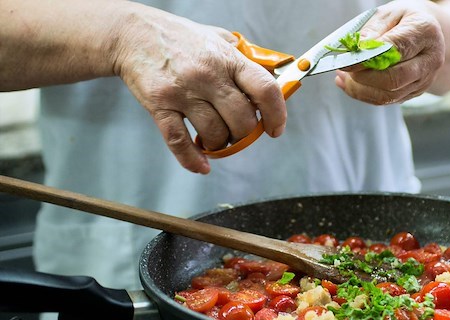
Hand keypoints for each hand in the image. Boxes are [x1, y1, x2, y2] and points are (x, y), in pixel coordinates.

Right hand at [112, 4, 286, 173]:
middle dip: (245, 134)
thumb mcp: (218, 37)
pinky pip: (179, 142)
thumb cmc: (180, 37)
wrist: (134, 34)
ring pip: (214, 134)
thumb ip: (244, 57)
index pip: (265, 90)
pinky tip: (202, 165)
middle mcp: (207, 75)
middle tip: (239, 132)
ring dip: (220, 144)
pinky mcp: (160, 106)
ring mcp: (183, 92)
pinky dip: (192, 159)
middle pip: (242, 120)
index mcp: (228, 58)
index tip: (275, 128)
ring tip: (216, 138)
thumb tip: (273, 76)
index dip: (276, 114)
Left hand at [335, 0, 445, 104]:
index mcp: (425, 32)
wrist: (423, 32)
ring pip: (389, 95)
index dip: (368, 59)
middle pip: (394, 79)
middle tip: (344, 69)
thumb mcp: (387, 14)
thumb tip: (358, 50)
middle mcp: (430, 59)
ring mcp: (424, 80)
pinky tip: (350, 84)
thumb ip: (373, 31)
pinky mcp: (415, 93)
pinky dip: (363, 94)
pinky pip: (386, 100)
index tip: (346, 61)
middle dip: (363, 77)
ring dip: (360, 89)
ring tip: (343, 76)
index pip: (395, 50)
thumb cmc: (403, 20)